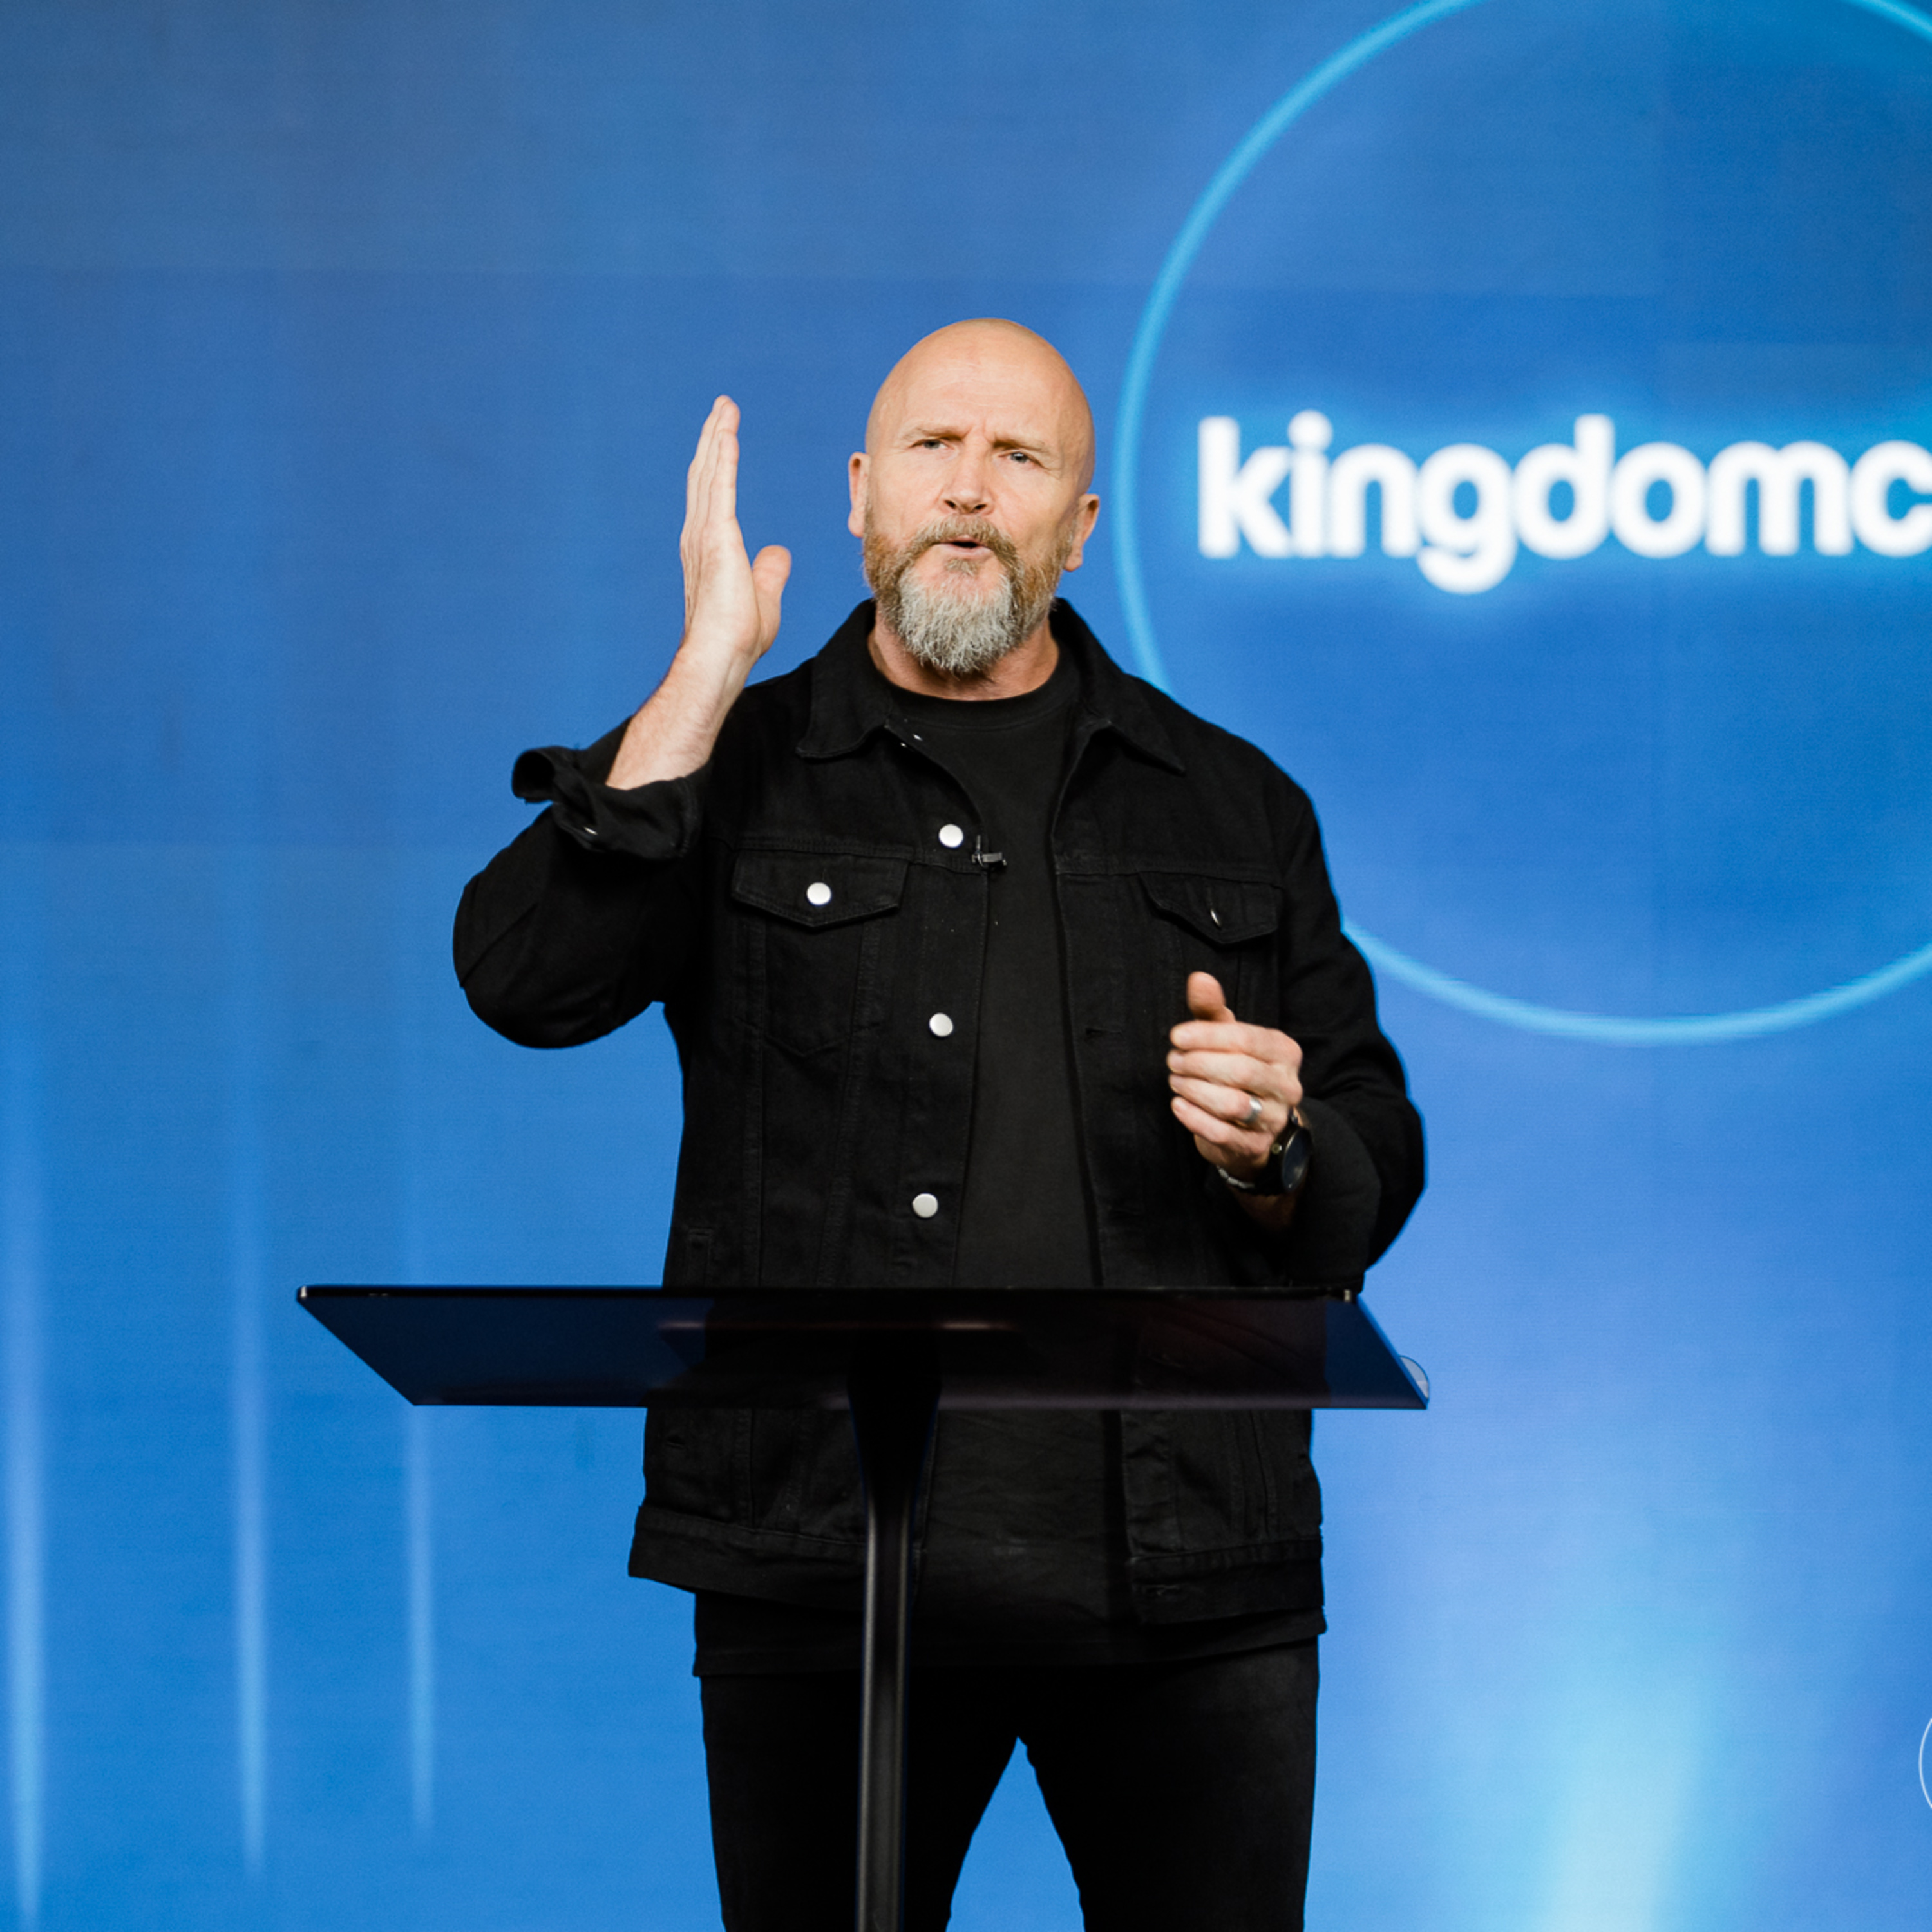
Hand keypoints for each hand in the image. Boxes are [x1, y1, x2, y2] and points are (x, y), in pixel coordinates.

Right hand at [678, 395, 791, 672]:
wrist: (721, 658)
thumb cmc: (738, 638)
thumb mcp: (763, 597)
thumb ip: (769, 571)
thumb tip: (779, 553)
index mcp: (710, 547)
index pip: (714, 494)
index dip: (718, 461)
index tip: (725, 434)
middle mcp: (699, 536)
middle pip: (706, 475)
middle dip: (714, 438)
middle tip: (722, 407)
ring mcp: (703, 537)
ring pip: (709, 475)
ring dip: (716, 438)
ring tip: (724, 408)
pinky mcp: (715, 540)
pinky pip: (719, 490)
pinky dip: (722, 459)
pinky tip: (727, 435)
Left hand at [1167, 971, 1304, 1207]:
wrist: (1251, 1127)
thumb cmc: (1235, 1070)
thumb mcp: (1225, 1037)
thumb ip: (1212, 1009)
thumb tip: (1199, 978)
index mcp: (1284, 1051)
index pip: (1246, 1039)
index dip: (1207, 1036)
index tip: (1176, 1037)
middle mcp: (1287, 1085)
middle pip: (1241, 1070)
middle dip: (1199, 1063)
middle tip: (1173, 1061)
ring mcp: (1274, 1119)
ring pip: (1233, 1103)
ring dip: (1195, 1090)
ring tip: (1176, 1081)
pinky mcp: (1255, 1147)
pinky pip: (1222, 1132)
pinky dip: (1194, 1118)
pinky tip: (1178, 1105)